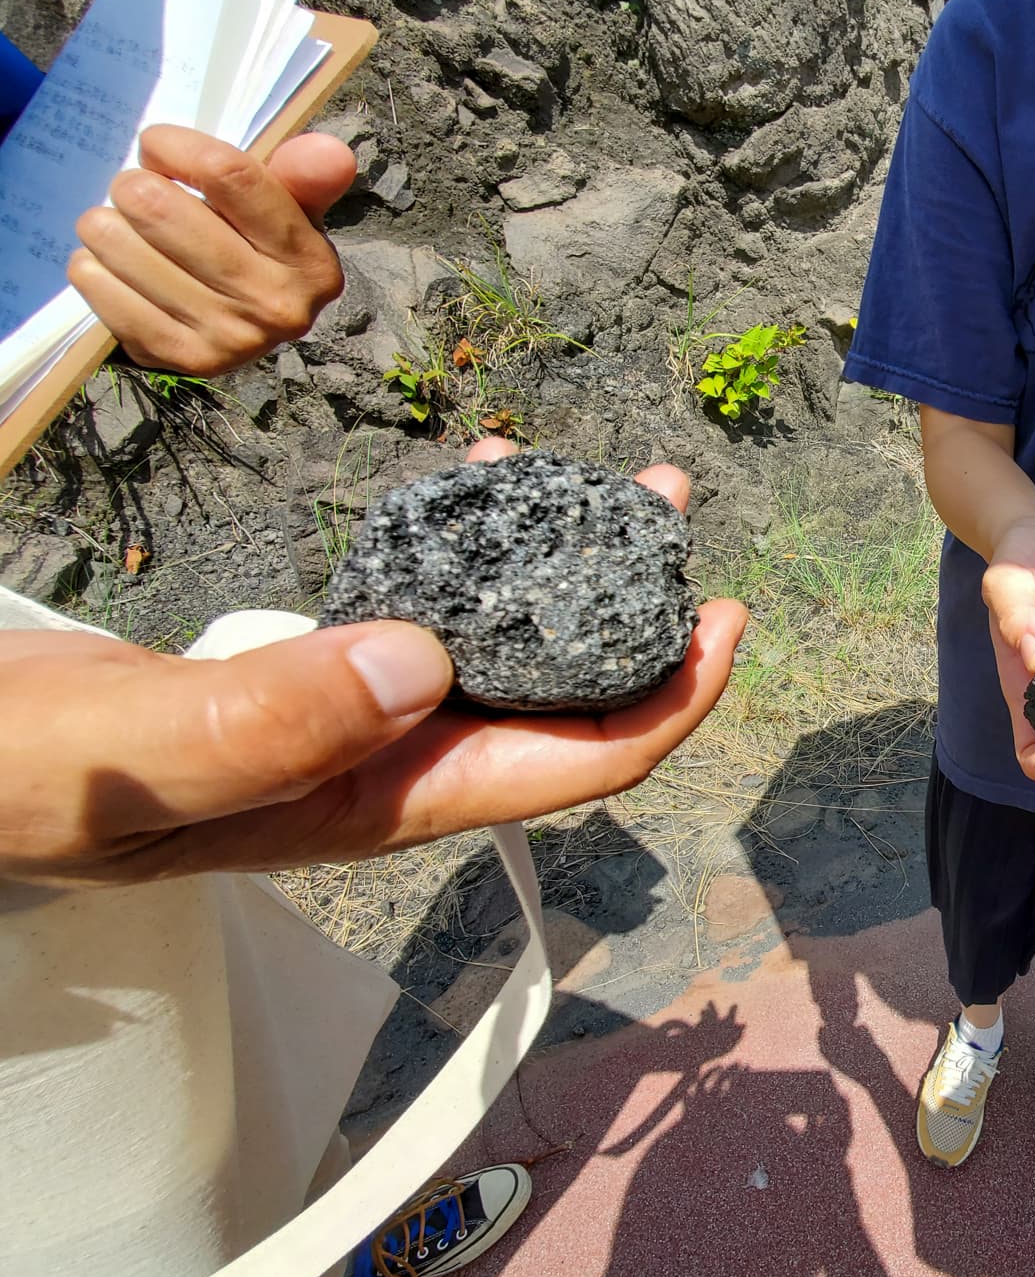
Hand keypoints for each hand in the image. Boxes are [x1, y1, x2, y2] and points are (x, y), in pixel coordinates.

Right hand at [0, 440, 747, 886]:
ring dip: (561, 565)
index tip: (723, 616)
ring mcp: (358, 716)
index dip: (667, 700)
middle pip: (561, 696)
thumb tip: (419, 663)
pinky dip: (470, 544)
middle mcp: (393, 762)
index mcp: (386, 801)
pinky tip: (475, 481)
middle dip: (635, 610)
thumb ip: (272, 721)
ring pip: (502, 644)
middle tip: (661, 502)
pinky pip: (430, 603)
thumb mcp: (145, 754)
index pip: (574, 764)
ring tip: (592, 475)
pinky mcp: (317, 669)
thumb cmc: (32, 778)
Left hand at [67, 125, 355, 376]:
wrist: (243, 329)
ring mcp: (227, 339)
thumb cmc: (257, 249)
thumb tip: (330, 150)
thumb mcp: (288, 209)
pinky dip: (92, 266)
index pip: (226, 173)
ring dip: (107, 226)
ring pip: (114, 240)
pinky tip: (119, 269)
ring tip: (130, 235)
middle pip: (157, 206)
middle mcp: (277, 306)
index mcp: (309, 261)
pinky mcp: (176, 358)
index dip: (174, 146)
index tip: (159, 147)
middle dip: (132, 186)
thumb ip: (303, 173)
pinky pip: (95, 281)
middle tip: (140, 196)